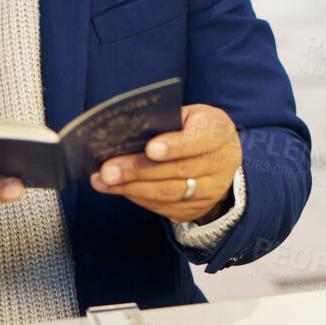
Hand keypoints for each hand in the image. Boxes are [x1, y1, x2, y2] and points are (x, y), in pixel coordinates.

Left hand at [90, 104, 241, 224]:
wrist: (222, 157)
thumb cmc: (196, 129)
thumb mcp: (190, 115)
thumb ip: (166, 121)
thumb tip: (127, 132)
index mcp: (218, 132)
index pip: (199, 139)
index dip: (175, 145)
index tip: (150, 148)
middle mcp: (220, 165)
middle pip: (178, 170)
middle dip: (139, 170)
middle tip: (108, 169)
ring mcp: (211, 191)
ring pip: (170, 193)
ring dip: (132, 188)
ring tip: (103, 181)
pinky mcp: (197, 209)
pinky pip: (164, 207)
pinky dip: (138, 197)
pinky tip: (118, 189)